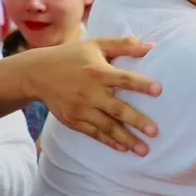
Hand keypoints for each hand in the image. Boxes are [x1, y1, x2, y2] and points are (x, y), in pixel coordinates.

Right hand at [26, 37, 161, 154]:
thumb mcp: (96, 45)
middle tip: (155, 132)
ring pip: (107, 127)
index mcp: (98, 72)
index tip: (159, 91)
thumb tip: (152, 45)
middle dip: (137, 121)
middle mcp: (90, 92)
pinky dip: (108, 142)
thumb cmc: (72, 56)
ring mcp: (80, 109)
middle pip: (117, 109)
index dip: (141, 85)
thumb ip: (124, 45)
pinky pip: (93, 133)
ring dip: (126, 139)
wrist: (36, 73)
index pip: (124, 79)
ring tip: (144, 150)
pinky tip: (123, 148)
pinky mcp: (72, 120)